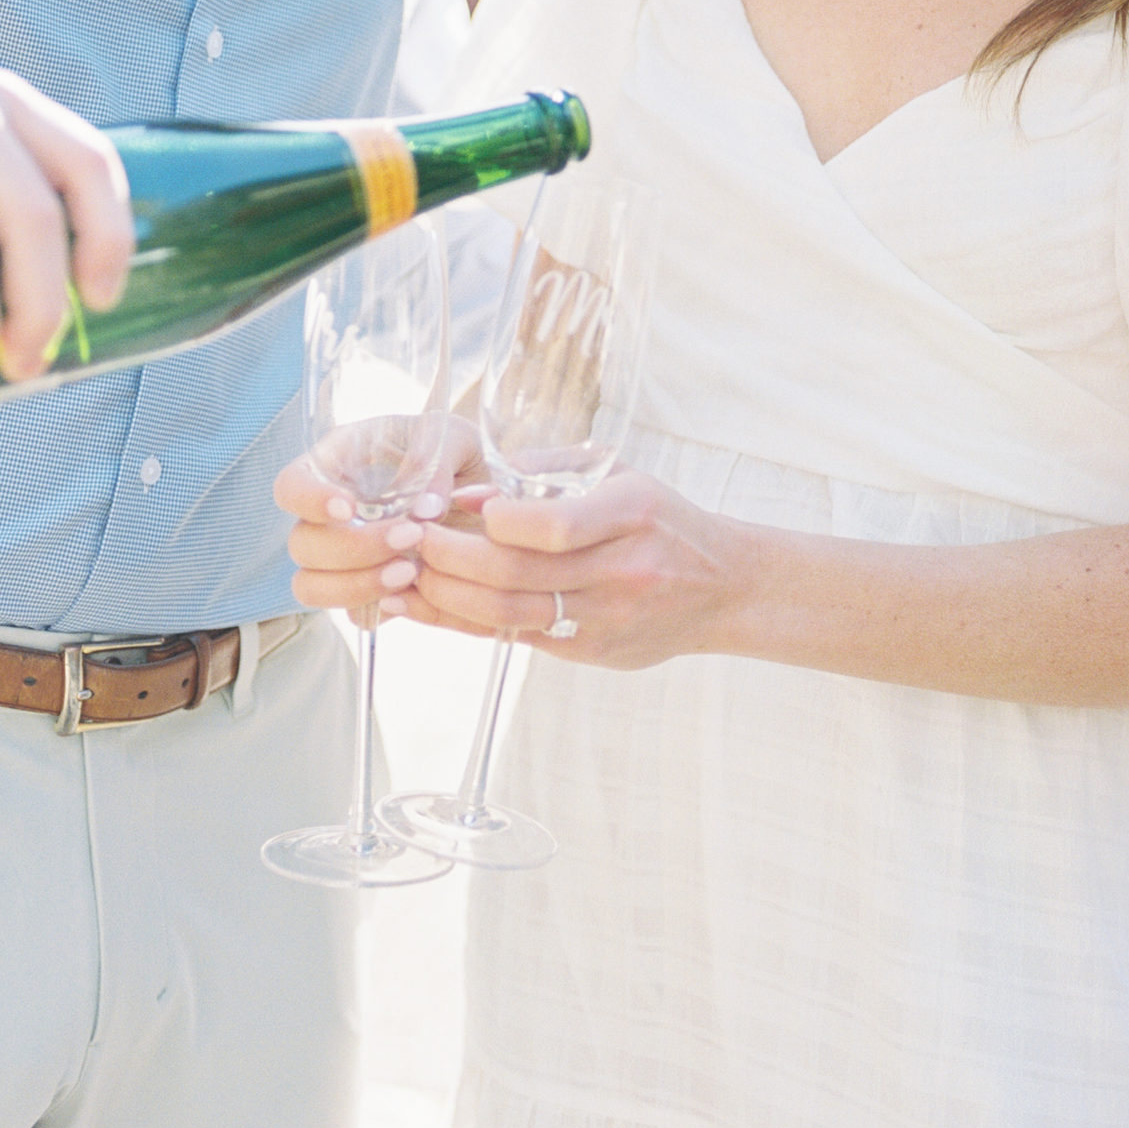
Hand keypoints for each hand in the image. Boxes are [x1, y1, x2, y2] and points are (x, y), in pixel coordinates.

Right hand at [274, 420, 484, 614]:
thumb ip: (435, 462)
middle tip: (410, 537)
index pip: (291, 486)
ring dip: (358, 585)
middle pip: (302, 544)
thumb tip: (423, 509)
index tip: (347, 509)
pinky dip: (379, 609)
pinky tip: (414, 592)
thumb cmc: (455, 456)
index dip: (308, 501)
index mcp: (336, 466)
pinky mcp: (366, 589)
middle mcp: (327, 516)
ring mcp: (341, 557)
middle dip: (354, 547)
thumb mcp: (455, 439)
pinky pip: (354, 613)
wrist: (483, 499)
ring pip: (312, 586)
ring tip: (410, 571)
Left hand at [400, 472, 753, 669]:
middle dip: (448, 557)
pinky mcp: (592, 653)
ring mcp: (608, 619)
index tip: (457, 505)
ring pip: (509, 616)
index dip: (496, 520)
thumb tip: (469, 491)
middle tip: (405, 539)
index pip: (555, 526)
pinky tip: (430, 606)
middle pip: (518, 575)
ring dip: (445, 597)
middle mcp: (623, 571)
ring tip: (404, 577)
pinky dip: (466, 622)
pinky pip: (517, 638)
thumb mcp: (619, 476)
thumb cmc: (662, 520)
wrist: (724, 588)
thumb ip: (544, 475)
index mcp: (632, 514)